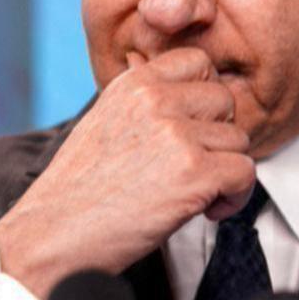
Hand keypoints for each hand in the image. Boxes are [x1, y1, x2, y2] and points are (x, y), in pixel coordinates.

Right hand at [0, 47, 256, 299]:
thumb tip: (184, 94)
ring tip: (195, 195)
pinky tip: (206, 211)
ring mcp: (177, 134)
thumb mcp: (104, 123)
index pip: (199, 62)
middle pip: (225, 100)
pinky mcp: (194, 172)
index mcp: (134, 83)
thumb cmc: (77, 192)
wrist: (53, 237)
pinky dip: (235, 198)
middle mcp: (156, 100)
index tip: (195, 128)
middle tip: (194, 167)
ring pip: (239, 140)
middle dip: (218, 137)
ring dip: (226, 171)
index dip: (205, 97)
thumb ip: (143, 104)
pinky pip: (245, 173)